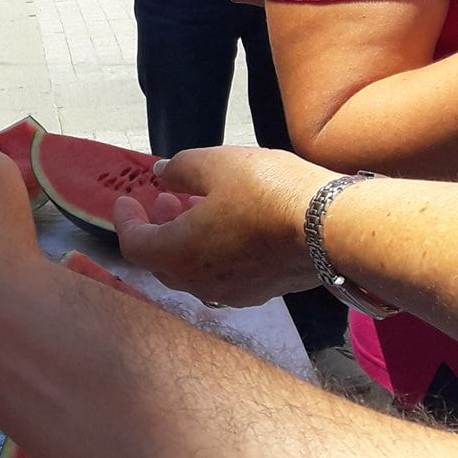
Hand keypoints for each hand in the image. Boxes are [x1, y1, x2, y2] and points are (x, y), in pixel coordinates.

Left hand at [109, 147, 332, 306]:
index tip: (125, 201)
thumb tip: (160, 173)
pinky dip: (213, 252)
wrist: (332, 229)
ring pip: (194, 271)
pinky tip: (231, 227)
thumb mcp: (216, 164)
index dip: (125, 221)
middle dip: (159, 228)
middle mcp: (200, 282)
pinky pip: (223, 275)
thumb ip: (180, 169)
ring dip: (187, 240)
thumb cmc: (268, 192)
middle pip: (163, 262)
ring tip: (199, 207)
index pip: (134, 245)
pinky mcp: (262, 292)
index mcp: (178, 254)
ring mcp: (233, 292)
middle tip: (165, 200)